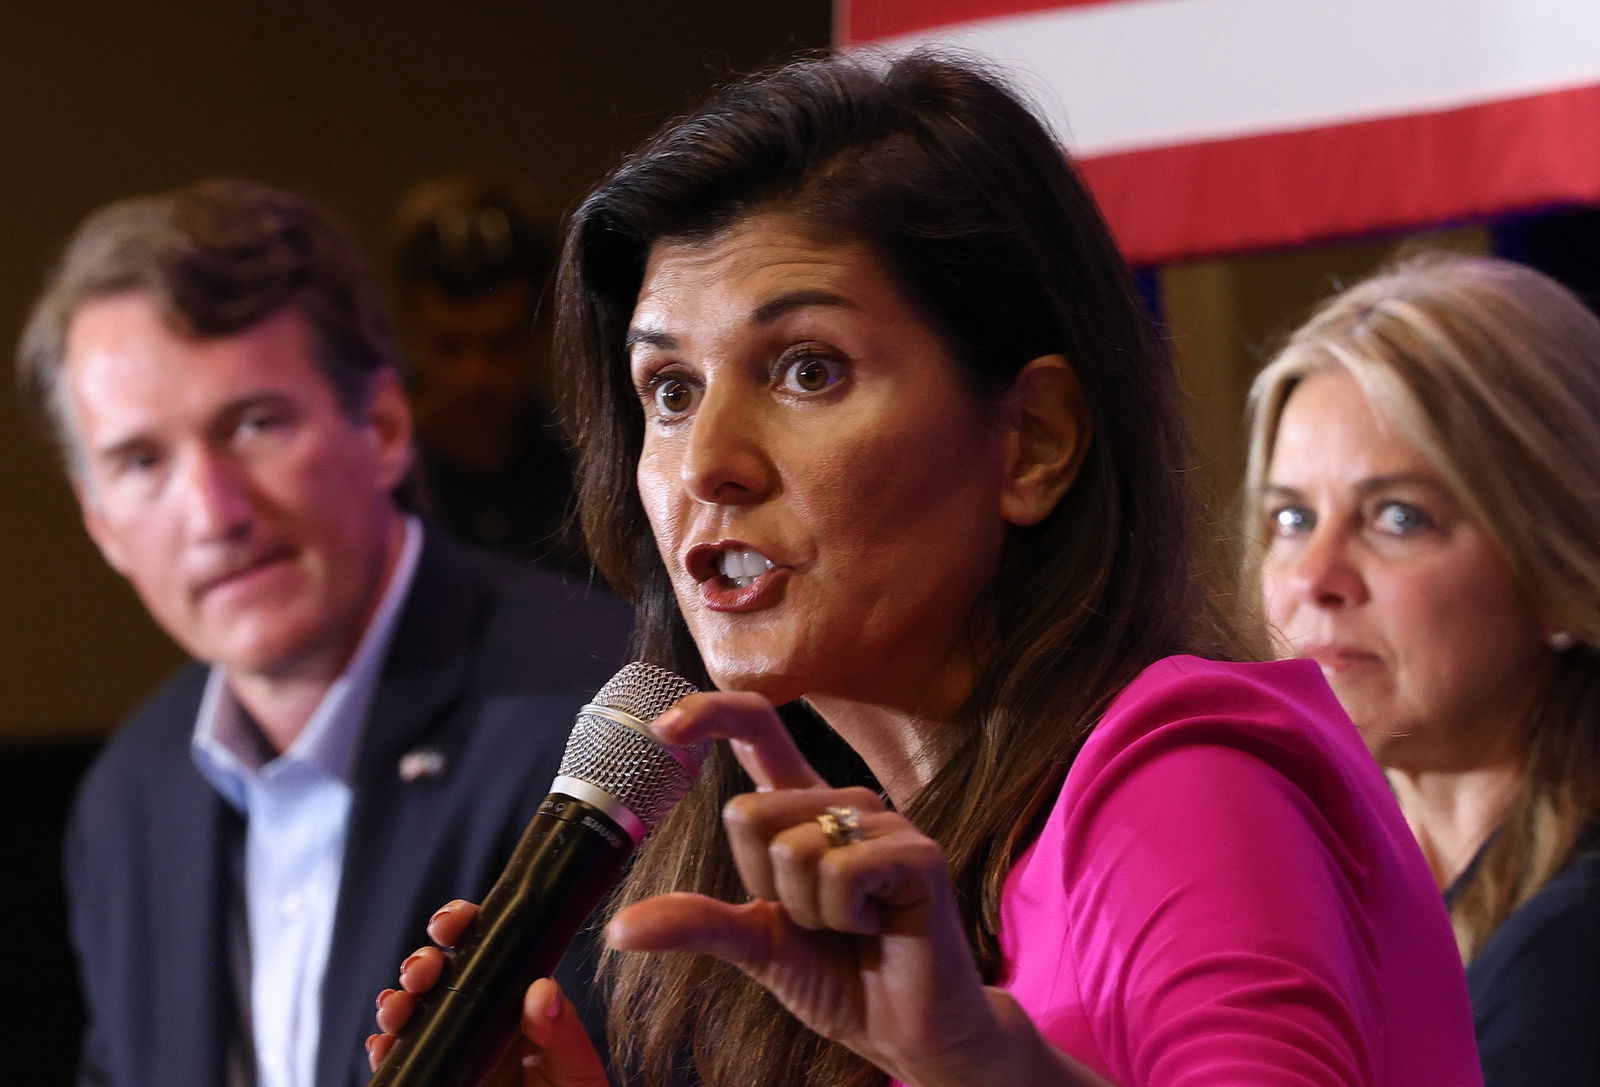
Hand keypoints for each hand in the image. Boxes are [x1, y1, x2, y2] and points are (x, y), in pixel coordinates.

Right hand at [368, 901, 609, 1086]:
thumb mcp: (574, 1062)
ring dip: (397, 1001)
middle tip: (423, 970)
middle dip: (421, 962)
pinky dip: (384, 1049)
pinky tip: (385, 1045)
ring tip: (399, 1007)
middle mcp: (478, 1015)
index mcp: (514, 997)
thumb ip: (560, 1028)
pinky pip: (398, 1058)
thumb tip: (542, 989)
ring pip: (410, 1010)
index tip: (453, 923)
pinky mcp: (434, 1074)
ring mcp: (452, 1045)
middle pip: (438, 974)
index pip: (485, 946)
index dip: (462, 925)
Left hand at [605, 691, 1056, 1086]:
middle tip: (812, 918)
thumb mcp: (753, 943)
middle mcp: (842, 801)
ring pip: (792, 849)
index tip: (663, 727)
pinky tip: (875, 926)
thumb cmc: (836, 975)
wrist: (902, 1028)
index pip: (757, 730)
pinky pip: (839, 872)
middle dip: (764, 886)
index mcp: (802, 807)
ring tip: (850, 925)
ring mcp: (884, 821)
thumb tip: (620, 929)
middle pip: (749, 813)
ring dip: (808, 912)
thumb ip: (695, 923)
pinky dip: (844, 917)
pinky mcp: (917, 853)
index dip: (710, 714)